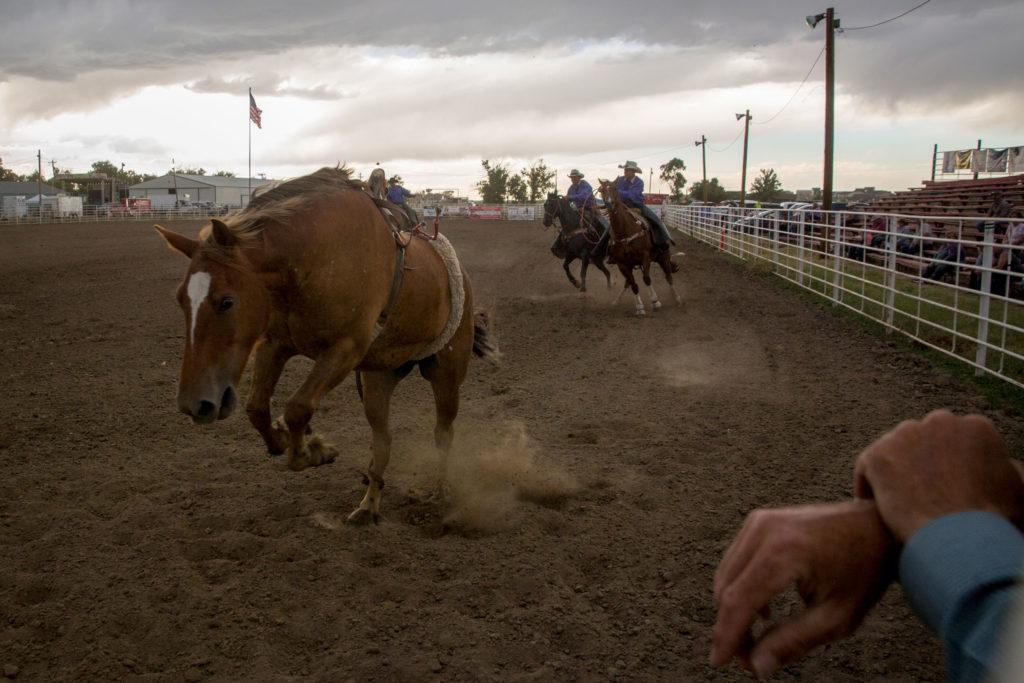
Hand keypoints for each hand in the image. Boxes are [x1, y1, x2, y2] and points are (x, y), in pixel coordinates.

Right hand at [712, 500, 896, 678]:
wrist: (877, 526)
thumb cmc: (864, 570)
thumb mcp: (837, 617)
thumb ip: (793, 642)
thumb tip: (757, 666)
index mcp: (784, 553)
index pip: (739, 601)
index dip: (726, 636)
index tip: (719, 663)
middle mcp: (764, 531)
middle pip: (726, 589)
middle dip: (731, 627)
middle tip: (749, 659)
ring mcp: (759, 522)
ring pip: (726, 576)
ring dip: (733, 610)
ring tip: (755, 638)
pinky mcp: (759, 521)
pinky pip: (735, 561)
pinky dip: (740, 588)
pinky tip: (762, 609)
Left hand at [854, 410, 1023, 541]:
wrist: (957, 534)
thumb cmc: (992, 519)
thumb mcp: (1015, 491)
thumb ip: (1006, 471)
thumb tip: (1006, 466)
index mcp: (977, 426)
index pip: (956, 442)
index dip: (950, 467)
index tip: (947, 489)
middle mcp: (940, 421)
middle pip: (923, 442)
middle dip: (921, 464)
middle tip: (920, 495)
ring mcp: (906, 434)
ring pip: (894, 452)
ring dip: (895, 474)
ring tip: (896, 504)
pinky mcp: (878, 453)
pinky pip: (868, 469)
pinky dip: (869, 487)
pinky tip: (873, 509)